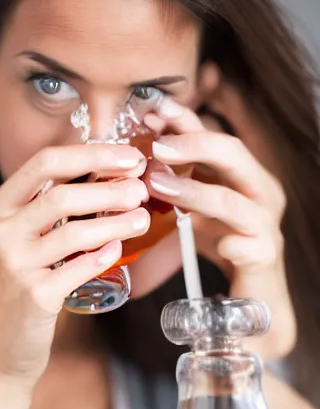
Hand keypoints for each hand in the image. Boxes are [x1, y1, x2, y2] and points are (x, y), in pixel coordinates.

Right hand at [0, 144, 148, 386]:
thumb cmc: (17, 289)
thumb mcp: (19, 241)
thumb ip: (47, 211)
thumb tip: (107, 177)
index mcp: (1, 208)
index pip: (46, 162)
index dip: (92, 153)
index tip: (129, 157)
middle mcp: (2, 231)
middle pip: (62, 195)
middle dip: (109, 188)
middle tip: (141, 190)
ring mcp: (15, 264)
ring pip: (74, 232)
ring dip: (116, 222)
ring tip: (142, 219)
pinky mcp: (33, 296)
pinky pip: (77, 269)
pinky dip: (103, 255)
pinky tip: (119, 248)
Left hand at [130, 80, 295, 360]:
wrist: (251, 297)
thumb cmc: (222, 244)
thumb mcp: (197, 206)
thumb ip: (178, 180)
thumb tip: (143, 152)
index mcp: (243, 176)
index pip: (215, 138)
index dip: (185, 123)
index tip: (152, 111)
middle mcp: (259, 193)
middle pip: (233, 155)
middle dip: (193, 144)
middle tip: (156, 145)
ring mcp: (265, 225)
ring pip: (235, 201)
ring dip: (196, 191)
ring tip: (159, 186)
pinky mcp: (264, 258)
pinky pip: (249, 247)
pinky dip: (232, 244)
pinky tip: (220, 246)